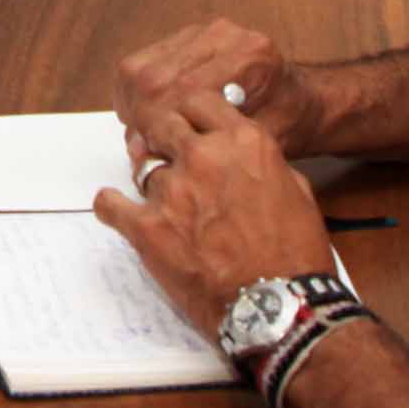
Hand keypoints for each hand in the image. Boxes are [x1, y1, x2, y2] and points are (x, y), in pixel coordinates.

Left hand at [92, 96, 339, 333]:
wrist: (278, 307)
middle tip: (161, 149)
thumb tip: (243, 159)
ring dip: (150, 181)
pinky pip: (111, 206)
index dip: (189, 112)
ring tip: (161, 199)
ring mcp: (173, 191)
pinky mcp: (148, 228)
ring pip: (143, 167)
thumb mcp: (297, 192)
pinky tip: (113, 206)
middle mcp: (205, 157)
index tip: (184, 123)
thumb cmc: (295, 255)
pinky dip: (111, 206)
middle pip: (162, 123)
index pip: (198, 100)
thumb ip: (263, 164)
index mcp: (244, 142)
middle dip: (161, 135)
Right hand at [113, 16, 325, 160]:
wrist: (304, 101)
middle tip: (140, 146)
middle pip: (154, 75)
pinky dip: (137, 88)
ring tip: (143, 131)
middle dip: (139, 116)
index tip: (147, 152)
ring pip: (142, 65)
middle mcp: (228, 36)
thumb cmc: (287, 126)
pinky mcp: (194, 32)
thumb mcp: (253, 146)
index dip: (155, 126)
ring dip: (133, 102)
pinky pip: (146, 58)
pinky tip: (149, 112)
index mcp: (251, 60)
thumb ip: (200, 146)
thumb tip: (140, 151)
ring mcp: (209, 29)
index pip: (179, 91)